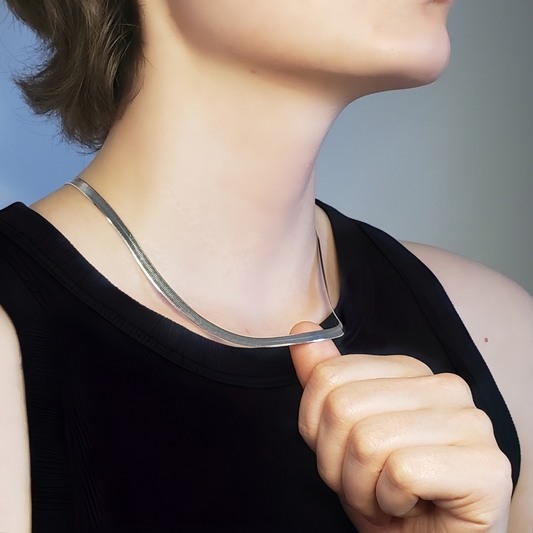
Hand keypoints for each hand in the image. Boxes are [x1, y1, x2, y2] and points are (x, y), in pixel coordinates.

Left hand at [289, 322, 512, 532]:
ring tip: (383, 498)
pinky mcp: (485, 465)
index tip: (340, 454)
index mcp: (410, 371)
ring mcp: (470, 422)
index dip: (315, 427)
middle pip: (342, 406)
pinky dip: (389, 502)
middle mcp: (444, 386)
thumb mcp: (341, 434)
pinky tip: (409, 506)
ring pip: (367, 441)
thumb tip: (302, 332)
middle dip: (335, 462)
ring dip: (360, 487)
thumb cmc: (387, 492)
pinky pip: (400, 473)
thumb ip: (324, 381)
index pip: (329, 376)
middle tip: (362, 483)